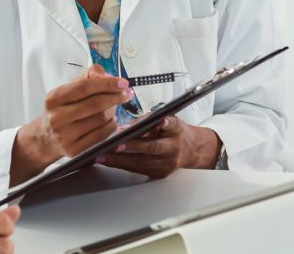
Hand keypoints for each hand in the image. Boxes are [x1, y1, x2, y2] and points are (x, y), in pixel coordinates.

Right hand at [39, 65, 132, 156]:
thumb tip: (109, 77)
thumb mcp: (69, 89)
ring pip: (100, 120)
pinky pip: (101, 135)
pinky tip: (111, 121)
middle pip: (94, 104)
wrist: (47, 137)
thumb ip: (88, 78)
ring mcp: (64, 135)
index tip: (123, 83)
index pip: (85, 87)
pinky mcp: (73, 150)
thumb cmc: (62, 110)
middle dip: (115, 97)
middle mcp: (56, 117)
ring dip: (113, 111)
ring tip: (114, 107)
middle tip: (127, 94)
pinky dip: (111, 126)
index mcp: (54, 98)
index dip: (107, 84)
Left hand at [97, 116, 220, 178]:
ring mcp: (167, 163)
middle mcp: (174, 147)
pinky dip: (122, 165)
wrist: (191, 150)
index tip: (160, 121)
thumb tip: (123, 127)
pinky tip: (108, 161)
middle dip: (132, 146)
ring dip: (120, 160)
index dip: (165, 124)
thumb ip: (147, 121)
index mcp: (177, 130)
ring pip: (142, 162)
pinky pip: (138, 170)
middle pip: (152, 147)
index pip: (171, 125)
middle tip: (114, 145)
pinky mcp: (160, 174)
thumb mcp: (166, 119)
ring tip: (102, 156)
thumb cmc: (173, 132)